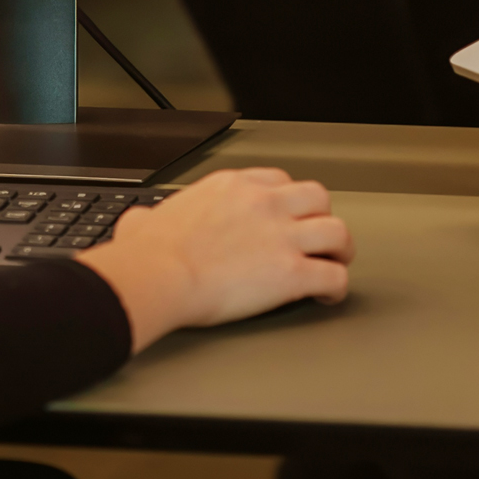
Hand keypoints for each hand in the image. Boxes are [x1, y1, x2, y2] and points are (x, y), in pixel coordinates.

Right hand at [78, 168, 351, 352]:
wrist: (157, 275)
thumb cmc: (149, 253)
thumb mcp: (144, 220)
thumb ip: (148, 217)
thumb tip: (138, 223)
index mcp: (231, 187)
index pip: (277, 181)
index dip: (288, 200)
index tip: (286, 216)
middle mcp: (263, 204)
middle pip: (317, 197)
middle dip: (321, 217)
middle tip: (318, 237)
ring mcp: (282, 236)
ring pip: (337, 231)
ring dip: (340, 249)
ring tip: (336, 264)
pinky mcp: (291, 273)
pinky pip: (334, 277)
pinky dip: (337, 288)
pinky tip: (328, 297)